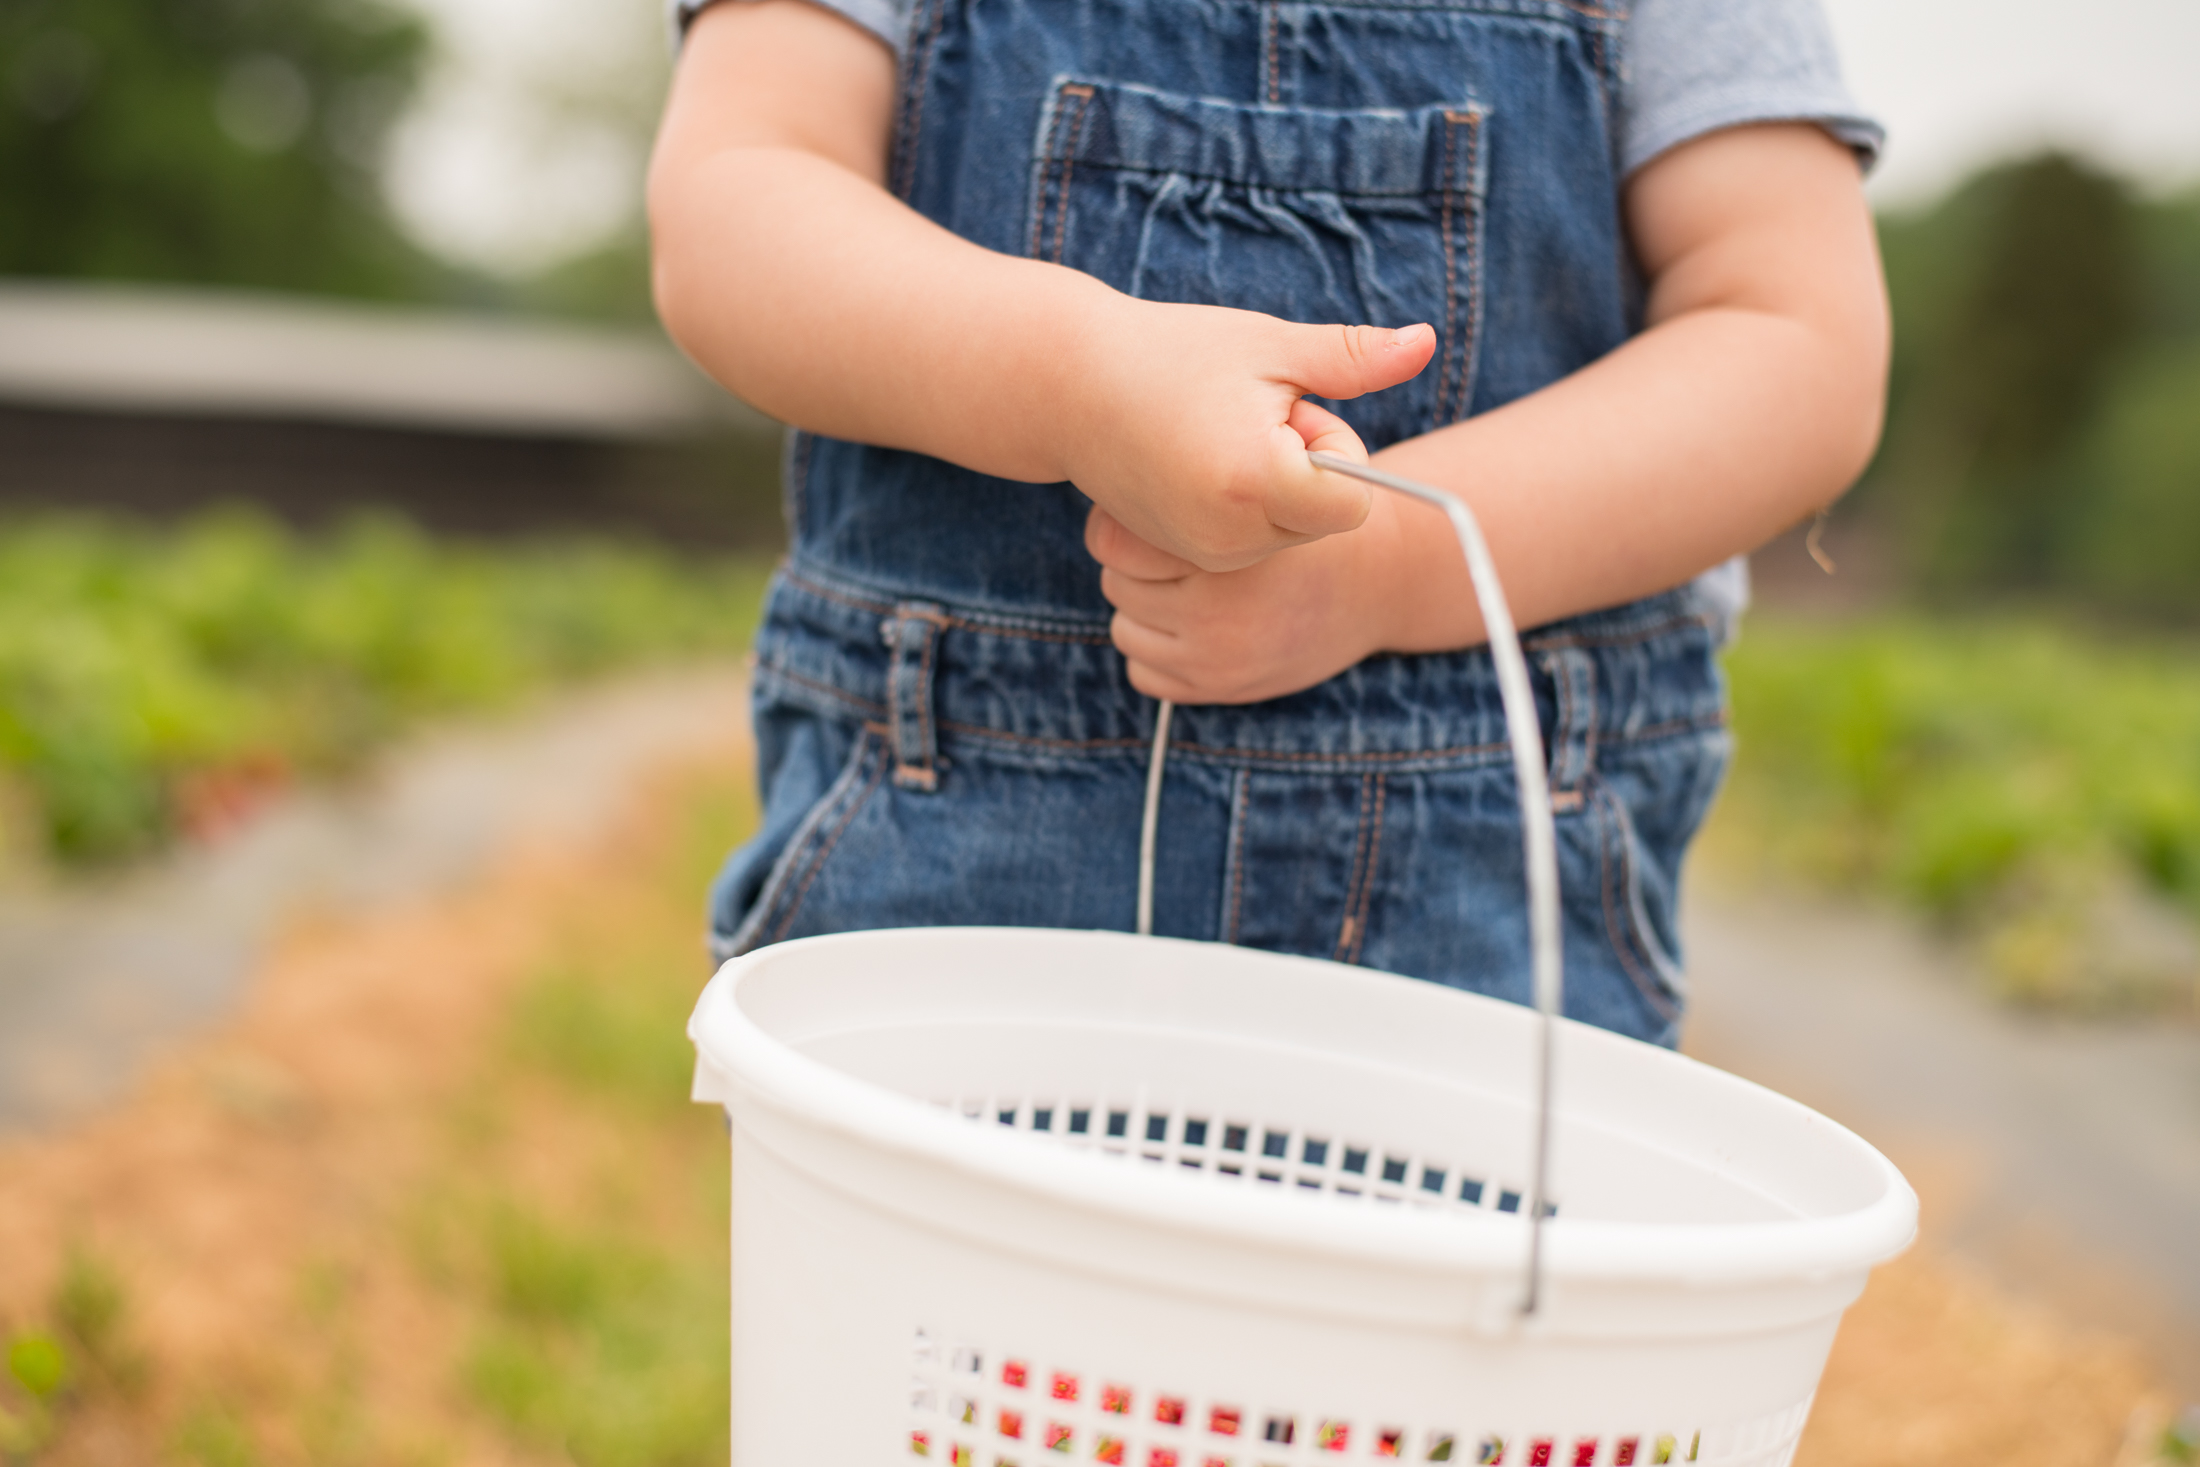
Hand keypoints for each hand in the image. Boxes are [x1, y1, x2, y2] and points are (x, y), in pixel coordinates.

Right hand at [1059, 302, 1434, 571]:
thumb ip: (1355, 356)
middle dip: (1305, 463)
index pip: (1354, 498)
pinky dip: (1245, 503)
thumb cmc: (1173, 354)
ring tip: (1216, 439)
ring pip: (1292, 530)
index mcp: (1256, 481)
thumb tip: (1427, 342)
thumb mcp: (1271, 346)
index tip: (1288, 408)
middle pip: (1325, 515)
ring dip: (1274, 483)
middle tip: (1245, 416)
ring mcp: (1206, 556)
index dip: (1333, 445)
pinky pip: (1256, 541)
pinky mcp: (1189, 560)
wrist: (1069, 389)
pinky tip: (1199, 464)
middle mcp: (1231, 537)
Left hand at [1088, 493, 1416, 703]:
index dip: (1123, 525)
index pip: (1113, 543)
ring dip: (1143, 608)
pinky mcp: (1220, 688)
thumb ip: (1200, 487)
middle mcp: (1216, 615)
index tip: (1145, 517)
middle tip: (1171, 552)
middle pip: (1118, 584)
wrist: (1375, 583)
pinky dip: (1155, 650)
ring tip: (1182, 587)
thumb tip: (1121, 479)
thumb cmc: (1310, 523)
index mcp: (1226, 556)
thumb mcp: (1271, 489)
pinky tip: (1187, 625)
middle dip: (1137, 565)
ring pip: (1126, 628)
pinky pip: (1143, 672)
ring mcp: (1217, 659)